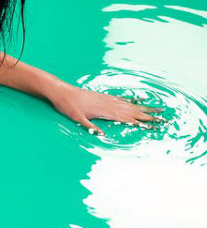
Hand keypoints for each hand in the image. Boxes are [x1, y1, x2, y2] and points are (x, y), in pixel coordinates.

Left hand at [48, 83, 165, 135]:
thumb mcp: (77, 119)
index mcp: (106, 111)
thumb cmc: (68, 106)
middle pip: (134, 112)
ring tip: (158, 110)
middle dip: (150, 116)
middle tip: (165, 119)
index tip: (155, 126)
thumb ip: (90, 126)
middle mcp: (110, 104)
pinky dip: (133, 100)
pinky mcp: (104, 96)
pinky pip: (122, 98)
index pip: (128, 119)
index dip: (142, 123)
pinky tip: (139, 100)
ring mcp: (108, 99)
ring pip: (131, 105)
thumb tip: (102, 136)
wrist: (62, 91)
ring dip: (145, 108)